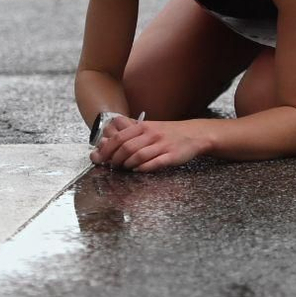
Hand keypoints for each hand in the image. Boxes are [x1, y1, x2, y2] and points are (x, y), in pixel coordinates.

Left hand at [94, 117, 208, 172]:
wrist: (194, 134)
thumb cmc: (169, 132)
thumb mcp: (150, 126)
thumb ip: (131, 131)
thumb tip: (109, 137)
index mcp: (144, 127)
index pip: (119, 137)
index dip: (107, 148)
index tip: (101, 157)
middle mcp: (151, 134)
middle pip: (127, 147)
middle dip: (115, 158)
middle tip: (112, 165)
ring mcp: (162, 145)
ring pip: (139, 155)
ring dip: (128, 164)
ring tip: (125, 168)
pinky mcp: (172, 156)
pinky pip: (155, 163)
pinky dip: (144, 168)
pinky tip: (138, 170)